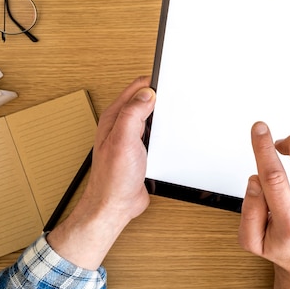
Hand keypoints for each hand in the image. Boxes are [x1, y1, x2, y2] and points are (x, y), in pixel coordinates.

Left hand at [47, 77, 155, 269]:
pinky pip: (155, 134)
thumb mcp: (123, 140)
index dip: (154, 83)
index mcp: (115, 118)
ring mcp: (131, 138)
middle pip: (145, 100)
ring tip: (174, 109)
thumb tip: (147, 93)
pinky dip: (164, 132)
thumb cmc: (113, 178)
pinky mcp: (141, 151)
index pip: (136, 89)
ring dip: (162, 115)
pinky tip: (170, 135)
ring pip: (151, 117)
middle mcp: (122, 126)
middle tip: (176, 94)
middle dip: (161, 96)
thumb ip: (133, 113)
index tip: (169, 82)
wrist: (115, 205)